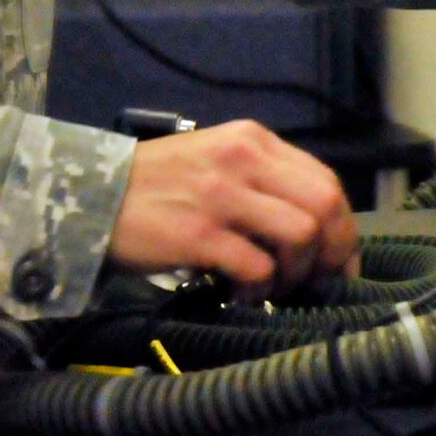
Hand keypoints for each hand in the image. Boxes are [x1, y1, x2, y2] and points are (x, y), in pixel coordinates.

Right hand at [108, 119, 357, 300]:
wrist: (93, 193)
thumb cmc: (158, 182)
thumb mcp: (217, 159)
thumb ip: (262, 179)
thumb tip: (312, 227)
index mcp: (254, 140)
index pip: (325, 180)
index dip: (343, 228)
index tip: (338, 262)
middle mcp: (245, 159)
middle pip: (324, 205)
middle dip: (332, 253)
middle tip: (319, 283)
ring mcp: (222, 195)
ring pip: (300, 235)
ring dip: (297, 273)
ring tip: (275, 288)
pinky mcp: (199, 233)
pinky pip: (257, 267)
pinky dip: (259, 290)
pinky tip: (242, 295)